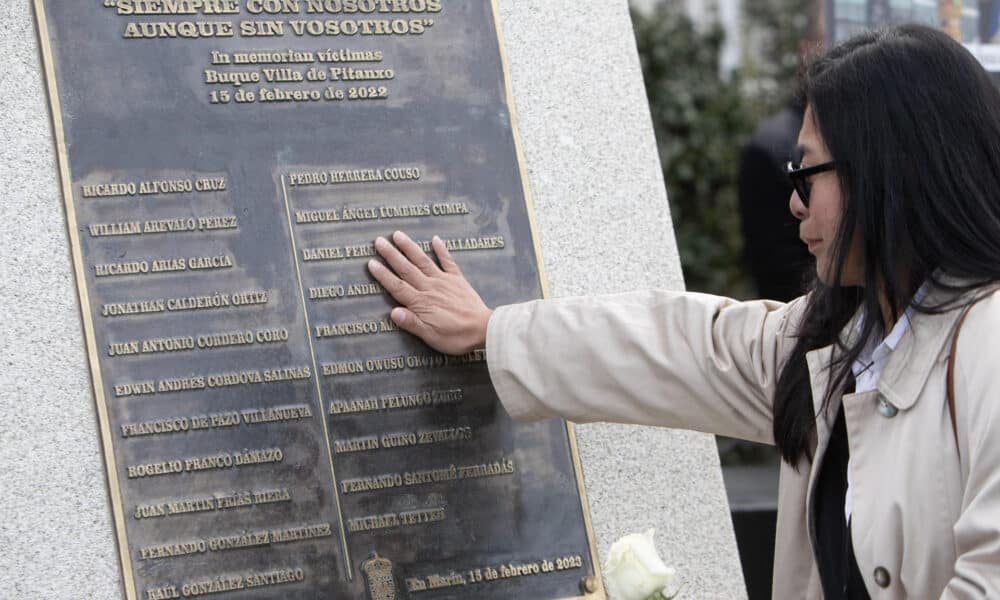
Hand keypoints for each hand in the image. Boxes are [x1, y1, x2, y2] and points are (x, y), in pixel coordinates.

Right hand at [367, 231, 492, 354]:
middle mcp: (429, 288)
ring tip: (398, 234)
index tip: (371, 262)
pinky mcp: (457, 280)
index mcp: (420, 303)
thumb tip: (392, 312)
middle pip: (406, 269)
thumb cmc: (456, 336)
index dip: (383, 275)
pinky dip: (441, 250)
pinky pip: (448, 262)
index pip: (397, 286)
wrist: (483, 329)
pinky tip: (435, 240)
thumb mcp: (430, 336)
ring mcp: (443, 281)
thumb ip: (411, 323)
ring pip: (423, 261)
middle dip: (391, 254)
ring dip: (410, 247)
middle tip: (378, 241)